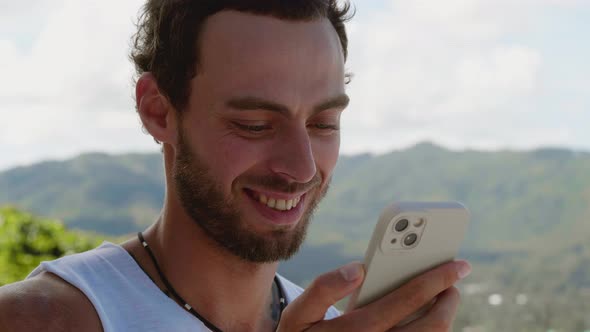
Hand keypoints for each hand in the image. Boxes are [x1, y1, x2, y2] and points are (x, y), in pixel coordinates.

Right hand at [277, 260, 470, 331]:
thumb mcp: (298, 318)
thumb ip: (322, 289)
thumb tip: (357, 269)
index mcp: (358, 331)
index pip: (407, 298)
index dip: (436, 279)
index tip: (455, 265)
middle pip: (433, 325)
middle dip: (449, 299)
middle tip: (453, 282)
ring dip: (446, 319)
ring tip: (444, 300)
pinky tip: (427, 320)